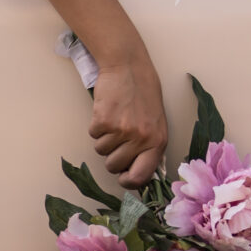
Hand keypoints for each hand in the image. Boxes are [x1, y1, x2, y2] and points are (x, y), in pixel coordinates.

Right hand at [90, 55, 168, 186]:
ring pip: (101, 151)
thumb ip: (149, 147)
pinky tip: (108, 111)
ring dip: (104, 138)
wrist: (129, 68)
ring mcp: (122, 130)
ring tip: (116, 118)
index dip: (129, 182)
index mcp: (158, 141)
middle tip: (119, 136)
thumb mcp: (156, 123)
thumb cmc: (144, 94)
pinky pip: (93, 135)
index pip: (142, 176)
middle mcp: (141, 138)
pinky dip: (96, 126)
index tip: (124, 178)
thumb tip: (137, 174)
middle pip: (114, 166)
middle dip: (112, 155)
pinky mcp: (103, 121)